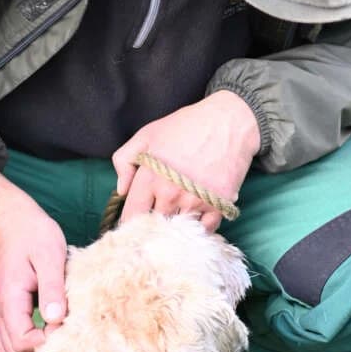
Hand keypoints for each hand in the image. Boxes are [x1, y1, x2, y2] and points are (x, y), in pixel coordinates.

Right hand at [0, 167, 66, 351]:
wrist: (14, 221)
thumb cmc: (35, 235)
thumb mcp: (50, 257)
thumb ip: (52, 288)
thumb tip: (56, 319)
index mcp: (10, 300)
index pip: (22, 342)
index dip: (46, 343)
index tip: (65, 327)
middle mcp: (1, 312)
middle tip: (63, 335)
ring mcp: (2, 314)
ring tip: (56, 334)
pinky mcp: (9, 313)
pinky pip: (13, 341)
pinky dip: (30, 344)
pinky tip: (49, 329)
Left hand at [112, 90, 260, 231]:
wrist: (229, 121)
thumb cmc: (186, 126)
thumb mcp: (147, 135)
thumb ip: (125, 160)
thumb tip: (121, 190)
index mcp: (150, 178)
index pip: (132, 215)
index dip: (130, 222)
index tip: (134, 224)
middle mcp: (171, 194)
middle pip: (155, 226)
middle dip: (154, 227)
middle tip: (156, 223)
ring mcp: (195, 202)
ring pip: (179, 230)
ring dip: (177, 229)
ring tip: (177, 220)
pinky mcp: (218, 206)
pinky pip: (205, 229)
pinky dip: (201, 227)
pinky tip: (198, 217)